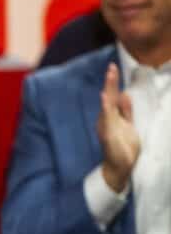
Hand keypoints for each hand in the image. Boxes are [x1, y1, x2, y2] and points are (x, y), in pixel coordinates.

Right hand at [97, 63, 139, 192]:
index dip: (113, 83)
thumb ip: (125, 110)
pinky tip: (104, 97)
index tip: (113, 68)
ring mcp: (106, 126)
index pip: (112, 96)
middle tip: (111, 66)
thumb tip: (124, 94)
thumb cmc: (123, 147)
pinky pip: (107, 117)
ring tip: (110, 75)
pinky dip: (105, 107)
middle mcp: (106, 119)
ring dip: (108, 89)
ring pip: (107, 104)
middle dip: (110, 82)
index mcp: (111, 117)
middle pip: (108, 97)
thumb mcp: (128, 125)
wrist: (120, 167)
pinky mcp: (108, 133)